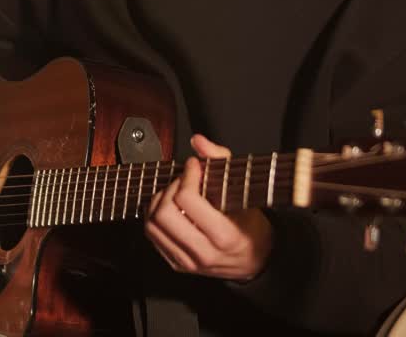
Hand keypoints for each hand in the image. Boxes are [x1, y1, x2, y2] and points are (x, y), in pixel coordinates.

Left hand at [144, 134, 273, 280]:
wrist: (253, 260)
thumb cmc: (250, 225)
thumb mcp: (244, 193)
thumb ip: (221, 161)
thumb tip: (198, 141)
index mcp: (225, 237)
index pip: (188, 201)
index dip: (187, 176)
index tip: (194, 166)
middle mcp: (204, 253)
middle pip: (165, 214)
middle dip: (171, 188)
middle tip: (184, 180)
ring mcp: (188, 262)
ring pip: (153, 225)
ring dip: (160, 201)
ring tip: (175, 192)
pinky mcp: (177, 263)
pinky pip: (152, 236)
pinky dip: (155, 215)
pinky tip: (169, 205)